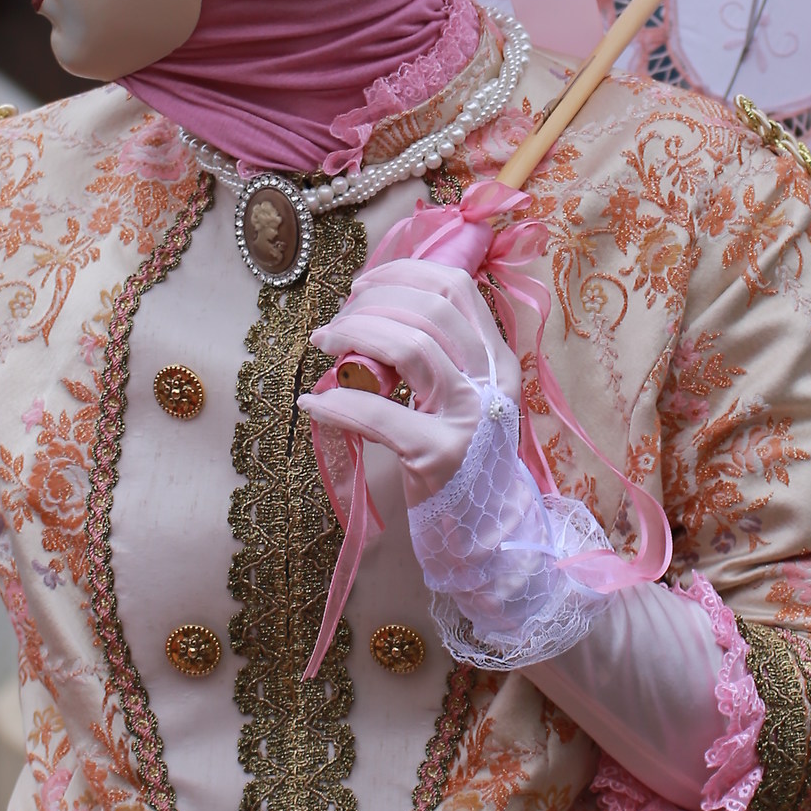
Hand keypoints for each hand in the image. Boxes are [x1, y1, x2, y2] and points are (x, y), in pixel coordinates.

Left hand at [302, 257, 518, 504]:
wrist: (492, 537)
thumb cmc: (468, 462)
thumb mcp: (469, 398)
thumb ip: (444, 356)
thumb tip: (379, 311)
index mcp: (497, 358)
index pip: (458, 286)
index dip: (405, 273)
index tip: (364, 283)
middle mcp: (491, 380)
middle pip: (430, 308)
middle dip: (372, 302)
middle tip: (337, 319)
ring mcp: (468, 417)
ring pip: (410, 347)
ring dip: (354, 335)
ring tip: (322, 343)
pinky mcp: (440, 456)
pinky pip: (379, 416)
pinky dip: (338, 403)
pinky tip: (313, 404)